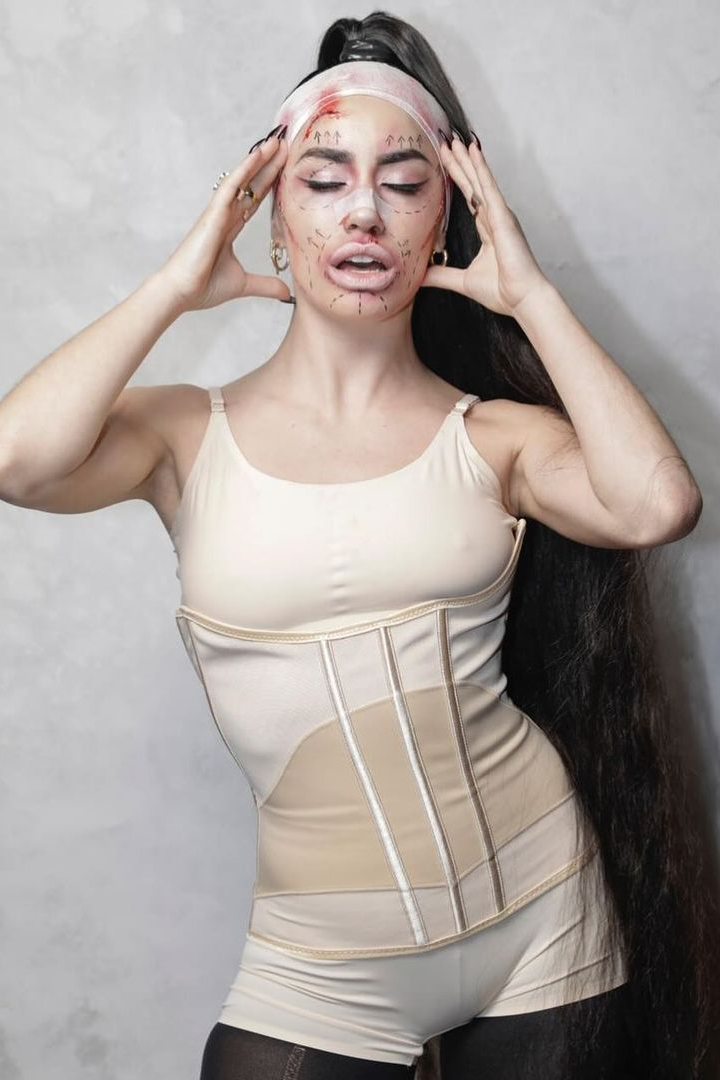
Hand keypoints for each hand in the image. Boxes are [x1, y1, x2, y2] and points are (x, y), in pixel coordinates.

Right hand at [157, 132, 290, 310]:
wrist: (181, 293)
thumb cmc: (203, 287)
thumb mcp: (244, 284)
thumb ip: (265, 284)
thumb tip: (285, 292)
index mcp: (230, 229)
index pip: (254, 200)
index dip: (269, 183)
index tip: (284, 167)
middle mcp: (224, 216)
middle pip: (251, 185)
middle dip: (268, 165)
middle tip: (284, 144)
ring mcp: (217, 213)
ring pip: (241, 180)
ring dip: (258, 160)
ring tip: (275, 141)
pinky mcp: (212, 215)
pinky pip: (230, 187)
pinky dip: (243, 170)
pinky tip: (257, 155)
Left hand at [421, 133, 548, 315]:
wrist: (521, 299)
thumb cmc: (501, 291)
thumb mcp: (462, 281)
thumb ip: (441, 275)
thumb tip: (420, 276)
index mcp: (487, 230)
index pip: (469, 198)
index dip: (457, 180)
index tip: (445, 163)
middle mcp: (494, 218)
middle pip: (473, 184)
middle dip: (460, 164)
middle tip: (446, 143)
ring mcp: (500, 215)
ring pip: (480, 180)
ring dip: (468, 159)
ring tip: (456, 140)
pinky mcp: (503, 217)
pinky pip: (489, 187)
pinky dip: (481, 168)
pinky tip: (473, 151)